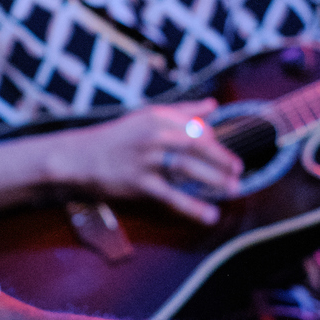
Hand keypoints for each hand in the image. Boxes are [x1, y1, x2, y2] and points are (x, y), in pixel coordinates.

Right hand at [53, 100, 243, 224]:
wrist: (80, 157)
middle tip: (239, 171)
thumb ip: (184, 111)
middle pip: (197, 145)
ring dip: (214, 179)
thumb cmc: (119, 137)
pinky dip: (193, 207)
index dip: (215, 144)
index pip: (197, 128)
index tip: (226, 156)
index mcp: (159, 116)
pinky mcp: (139, 183)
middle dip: (222, 159)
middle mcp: (154, 135)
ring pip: (188, 169)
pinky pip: (171, 196)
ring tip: (233, 189)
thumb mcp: (148, 117)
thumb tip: (214, 105)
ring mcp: (146, 159)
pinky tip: (210, 215)